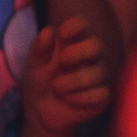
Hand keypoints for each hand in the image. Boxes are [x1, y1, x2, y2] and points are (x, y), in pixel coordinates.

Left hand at [24, 16, 110, 133]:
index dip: (76, 26)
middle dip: (80, 52)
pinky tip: (70, 100)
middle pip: (97, 46)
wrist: (40, 111)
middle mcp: (89, 58)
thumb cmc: (39, 80)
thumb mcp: (34, 64)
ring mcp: (98, 77)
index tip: (63, 33)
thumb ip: (39, 47)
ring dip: (74, 81)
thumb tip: (48, 31)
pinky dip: (83, 98)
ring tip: (57, 87)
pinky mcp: (101, 97)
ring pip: (99, 73)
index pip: (83, 25)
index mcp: (73, 43)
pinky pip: (102, 94)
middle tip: (62, 60)